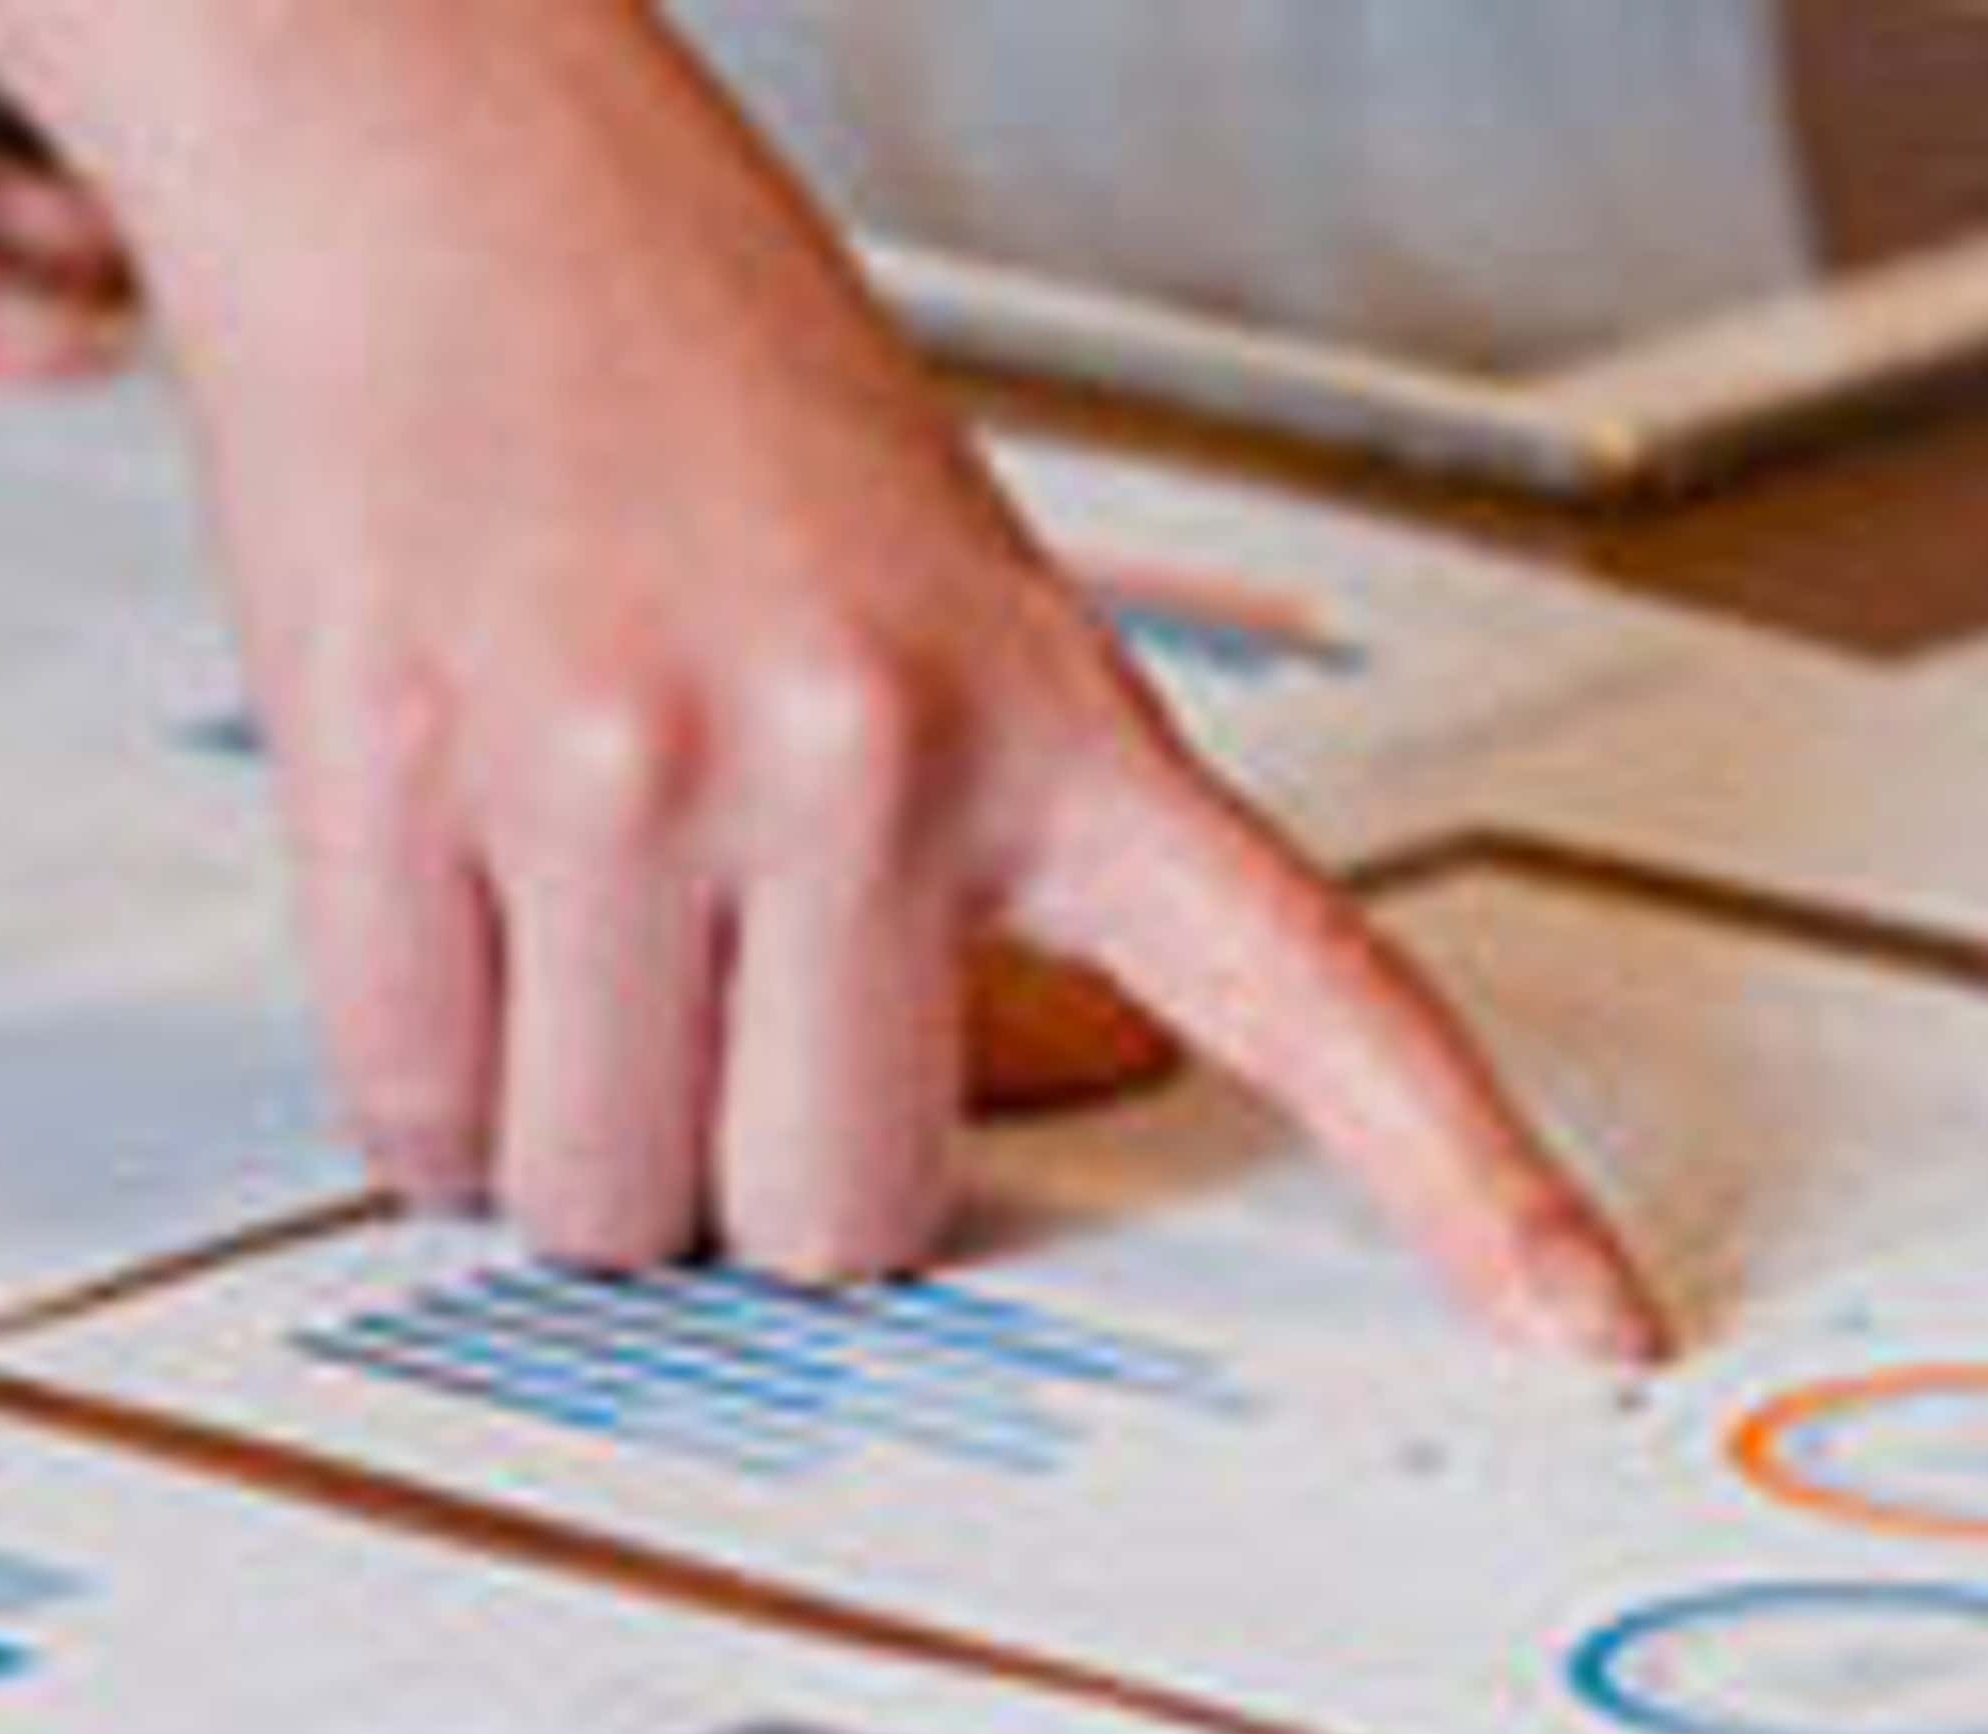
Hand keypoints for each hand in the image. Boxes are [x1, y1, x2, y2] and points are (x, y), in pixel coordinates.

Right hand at [0, 0, 1660, 1357]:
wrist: (431, 142)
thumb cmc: (683, 367)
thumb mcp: (935, 590)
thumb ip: (990, 862)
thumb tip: (1006, 1103)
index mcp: (1039, 704)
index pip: (1305, 988)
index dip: (1459, 1187)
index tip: (1590, 1337)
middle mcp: (849, 746)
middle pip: (835, 1222)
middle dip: (754, 1175)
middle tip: (717, 1029)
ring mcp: (616, 774)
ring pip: (606, 1205)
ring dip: (572, 1140)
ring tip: (567, 946)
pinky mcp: (397, 786)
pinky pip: (418, 1120)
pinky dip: (428, 1096)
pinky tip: (458, 937)